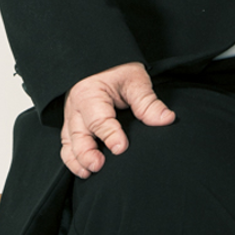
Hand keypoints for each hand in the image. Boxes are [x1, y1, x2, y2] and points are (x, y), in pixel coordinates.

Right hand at [60, 61, 174, 177]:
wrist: (102, 62)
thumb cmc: (118, 69)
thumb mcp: (135, 80)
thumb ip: (148, 102)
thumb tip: (166, 119)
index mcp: (90, 93)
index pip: (99, 119)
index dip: (110, 134)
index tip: (121, 147)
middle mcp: (76, 108)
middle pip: (78, 135)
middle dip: (86, 153)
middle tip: (99, 166)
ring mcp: (71, 118)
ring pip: (69, 143)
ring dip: (77, 160)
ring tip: (90, 173)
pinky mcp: (72, 126)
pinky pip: (67, 145)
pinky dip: (72, 159)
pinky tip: (84, 170)